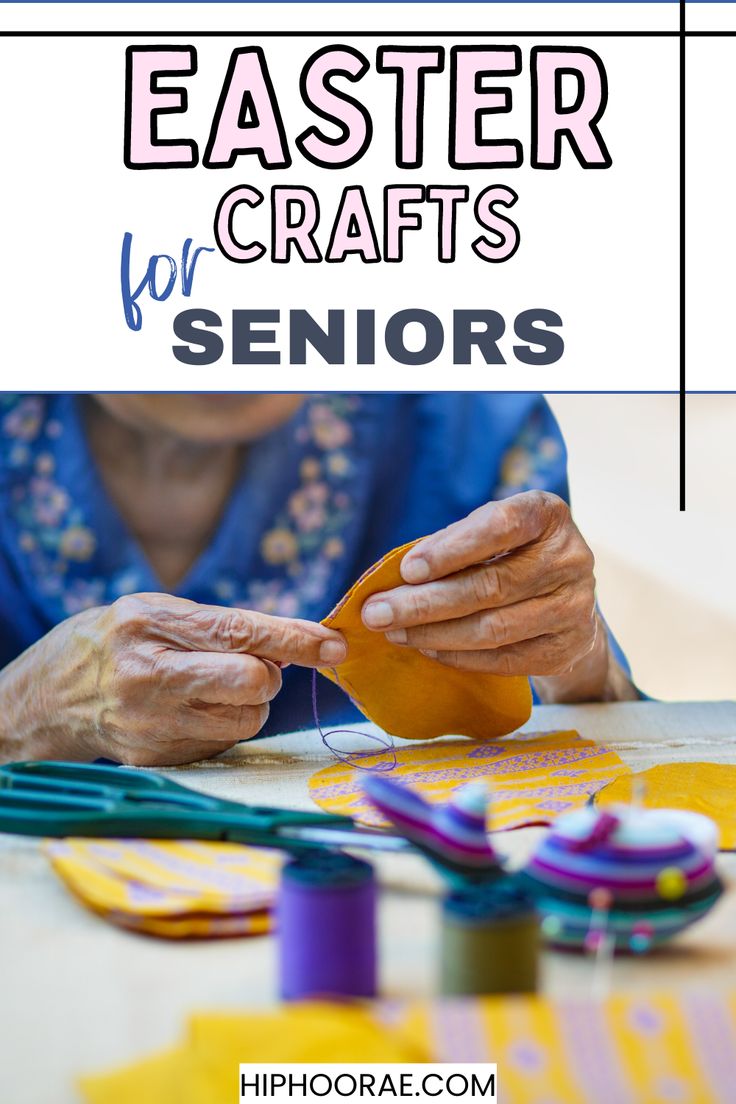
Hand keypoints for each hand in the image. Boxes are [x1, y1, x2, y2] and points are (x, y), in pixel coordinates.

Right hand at [0, 593, 346, 765]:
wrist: (52, 696)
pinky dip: (224, 725)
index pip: (240, 633)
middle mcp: (149, 678)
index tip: (333, 644)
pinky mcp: (160, 759)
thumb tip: (296, 642)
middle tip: (251, 667)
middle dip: (268, 674)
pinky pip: (225, 743)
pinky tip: (193, 711)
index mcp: (148, 626)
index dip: (294, 639)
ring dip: (250, 703)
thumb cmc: (117, 640)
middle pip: (252, 682)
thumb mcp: (156, 611)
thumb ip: (221, 624)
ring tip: (214, 687)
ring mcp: (152, 725)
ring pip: (247, 719)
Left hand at [361, 492, 635, 702]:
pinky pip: (503, 660)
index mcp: (547, 515)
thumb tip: (395, 579)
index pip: (502, 526)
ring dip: (434, 633)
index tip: (407, 569)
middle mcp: (570, 559)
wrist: (566, 601)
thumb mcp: (490, 534)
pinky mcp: (565, 649)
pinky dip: (458, 656)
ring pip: (492, 628)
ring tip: (393, 632)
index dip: (452, 548)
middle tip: (376, 612)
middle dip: (424, 602)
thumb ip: (453, 545)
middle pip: (490, 586)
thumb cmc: (511, 556)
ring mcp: (573, 607)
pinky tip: (426, 648)